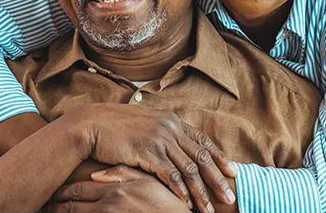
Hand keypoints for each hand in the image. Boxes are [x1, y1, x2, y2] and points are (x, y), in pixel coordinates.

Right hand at [69, 103, 236, 212]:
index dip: (220, 157)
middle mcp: (170, 128)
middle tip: (230, 197)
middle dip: (218, 179)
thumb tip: (176, 146)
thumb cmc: (116, 127)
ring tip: (209, 209)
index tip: (233, 171)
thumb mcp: (145, 125)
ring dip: (201, 191)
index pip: (203, 141)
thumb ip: (163, 133)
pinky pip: (169, 174)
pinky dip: (180, 190)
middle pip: (202, 157)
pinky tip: (185, 203)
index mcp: (173, 121)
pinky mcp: (147, 151)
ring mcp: (160, 139)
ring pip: (189, 169)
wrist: (92, 124)